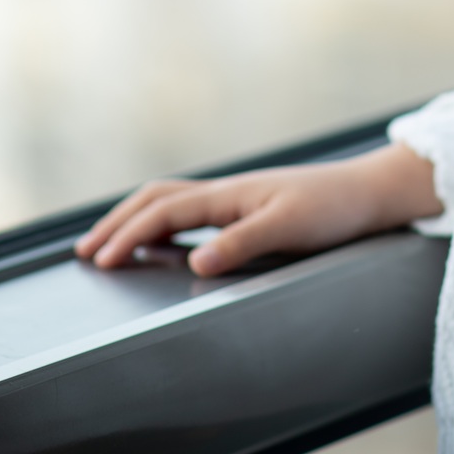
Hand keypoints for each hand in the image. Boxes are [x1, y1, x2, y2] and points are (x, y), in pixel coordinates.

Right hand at [76, 143, 442, 276]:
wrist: (368, 192)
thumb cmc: (332, 210)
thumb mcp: (287, 228)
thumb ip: (240, 244)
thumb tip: (194, 263)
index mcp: (228, 194)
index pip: (163, 212)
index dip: (127, 235)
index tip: (98, 261)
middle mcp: (226, 190)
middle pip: (156, 198)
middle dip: (117, 222)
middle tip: (85, 251)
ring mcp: (236, 196)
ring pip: (171, 200)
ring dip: (136, 219)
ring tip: (110, 243)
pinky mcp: (249, 205)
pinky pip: (191, 210)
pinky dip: (162, 222)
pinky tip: (163, 241)